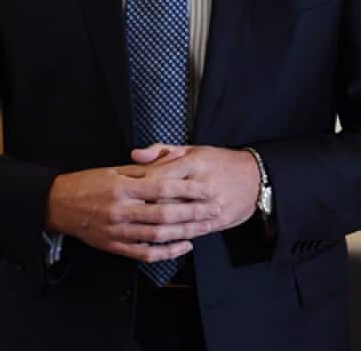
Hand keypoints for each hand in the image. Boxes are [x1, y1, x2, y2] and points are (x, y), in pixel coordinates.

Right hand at [46, 165, 219, 261]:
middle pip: (165, 213)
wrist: (56, 205)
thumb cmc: (83, 184)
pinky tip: (184, 246)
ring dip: (186, 232)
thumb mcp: (110, 170)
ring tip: (205, 226)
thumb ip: (141, 171)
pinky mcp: (114, 246)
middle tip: (215, 208)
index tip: (207, 189)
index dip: (188, 189)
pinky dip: (167, 252)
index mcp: (120, 187)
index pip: (161, 188)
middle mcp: (120, 210)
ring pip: (159, 235)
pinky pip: (146, 253)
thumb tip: (168, 165)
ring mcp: (117, 231)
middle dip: (195, 212)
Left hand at [132, 144, 260, 232]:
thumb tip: (134, 155)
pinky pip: (194, 230)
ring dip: (158, 224)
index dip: (140, 186)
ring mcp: (213, 204)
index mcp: (194, 163)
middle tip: (128, 211)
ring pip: (179, 218)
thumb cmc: (218, 161)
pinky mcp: (221, 220)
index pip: (158, 176)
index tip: (128, 192)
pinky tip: (162, 236)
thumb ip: (160, 151)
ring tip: (140, 225)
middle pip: (165, 199)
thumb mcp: (191, 150)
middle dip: (145, 206)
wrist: (257, 177)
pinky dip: (177, 234)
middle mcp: (203, 183)